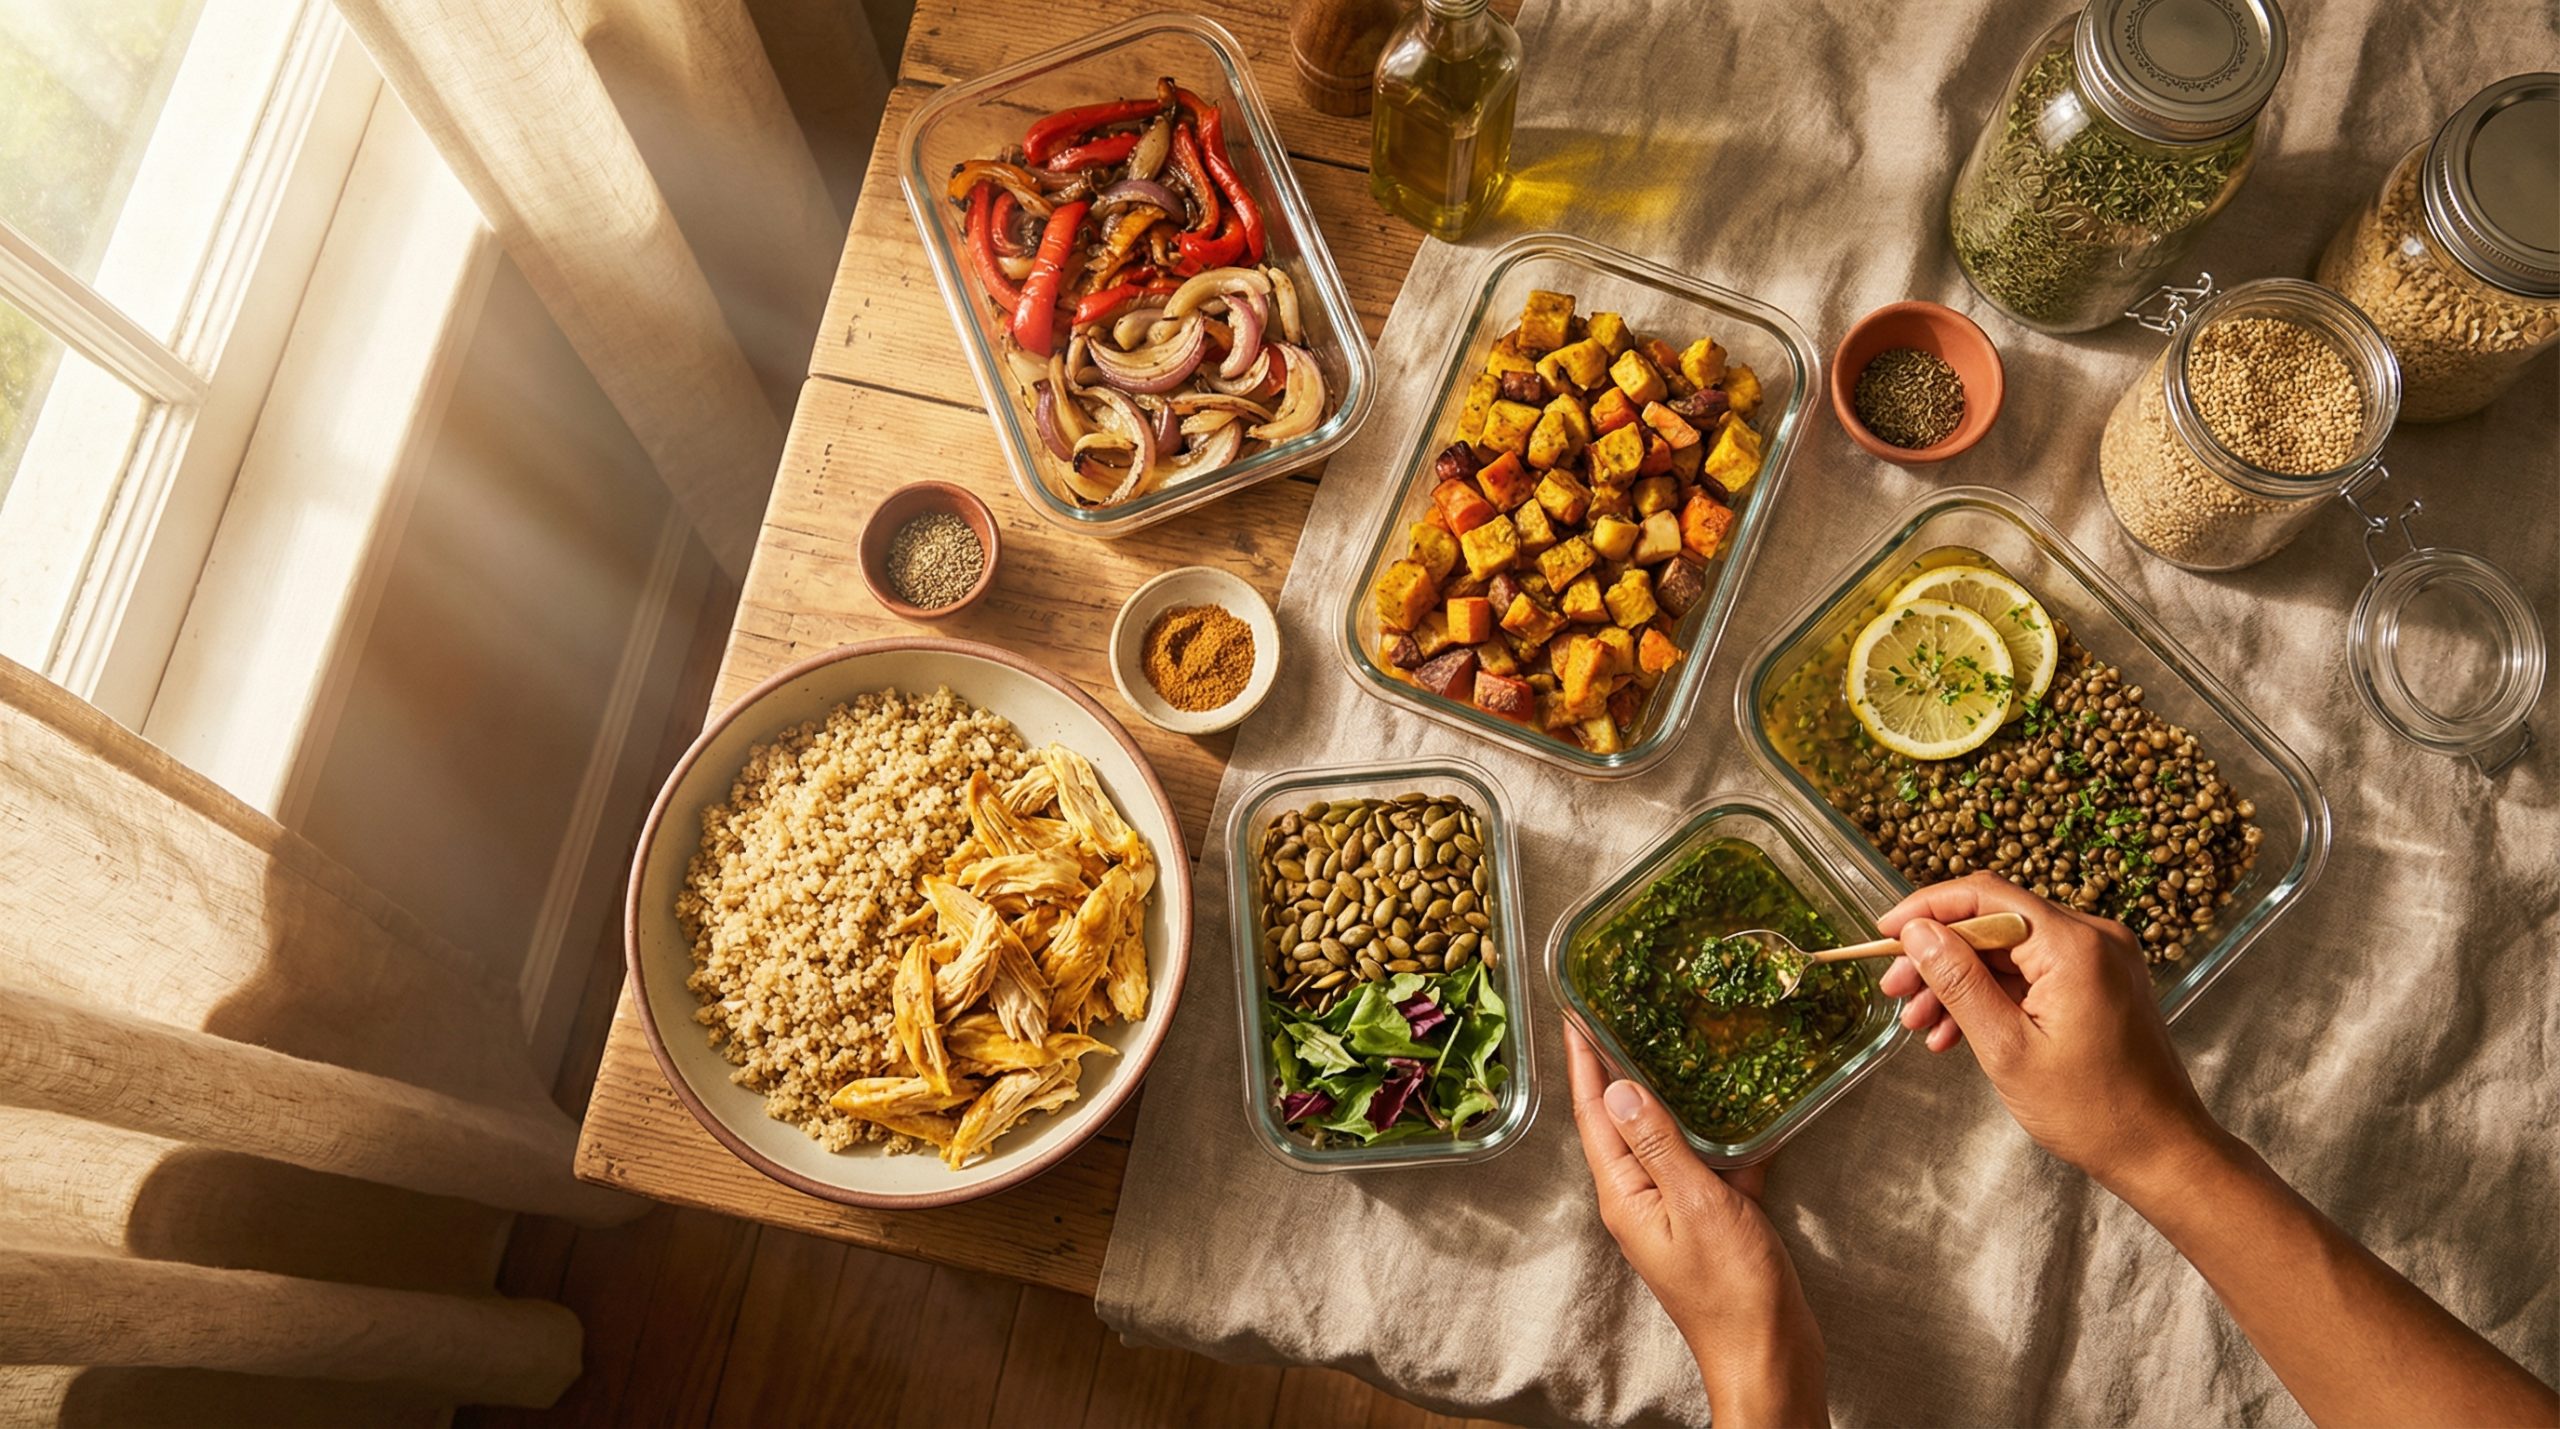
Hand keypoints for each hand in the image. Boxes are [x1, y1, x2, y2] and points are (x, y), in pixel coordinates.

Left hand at [1565, 1024, 1827, 1426]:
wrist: (1770, 1356)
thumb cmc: (1732, 1290)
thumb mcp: (1695, 1205)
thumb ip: (1659, 1145)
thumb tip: (1616, 1089)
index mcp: (1624, 1194)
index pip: (1593, 1114)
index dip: (1583, 1061)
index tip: (1574, 1012)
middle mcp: (1641, 1197)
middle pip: (1623, 1120)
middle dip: (1617, 1067)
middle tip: (1620, 1011)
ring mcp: (1676, 1209)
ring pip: (1668, 1137)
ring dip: (1670, 1093)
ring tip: (1674, 1040)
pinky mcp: (1713, 1219)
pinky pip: (1711, 1162)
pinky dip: (1722, 1132)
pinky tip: (1742, 1102)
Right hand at [1877, 872, 2218, 1192]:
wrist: (2160, 1151)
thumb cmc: (2092, 1110)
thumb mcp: (2006, 1047)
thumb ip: (1958, 981)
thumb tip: (1916, 932)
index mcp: (2074, 945)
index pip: (1985, 895)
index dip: (1926, 909)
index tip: (1884, 934)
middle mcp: (2092, 938)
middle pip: (1993, 923)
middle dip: (1937, 955)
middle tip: (1894, 991)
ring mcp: (2098, 960)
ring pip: (2007, 951)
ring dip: (1958, 981)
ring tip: (1919, 1023)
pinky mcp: (2098, 983)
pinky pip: (2030, 973)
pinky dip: (1991, 996)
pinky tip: (1955, 1032)